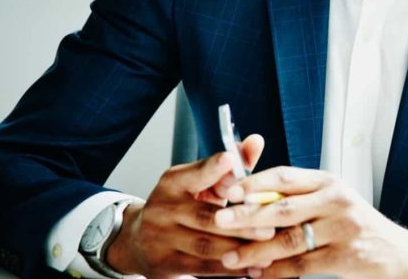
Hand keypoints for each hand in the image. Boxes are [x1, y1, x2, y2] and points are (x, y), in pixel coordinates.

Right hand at [107, 134, 275, 277]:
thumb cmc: (182, 206)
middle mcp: (163, 209)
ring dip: (239, 249)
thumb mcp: (201, 182)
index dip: (213, 167)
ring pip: (205, 245)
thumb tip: (256, 141)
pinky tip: (253, 267)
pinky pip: (202, 267)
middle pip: (205, 216)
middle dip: (240, 223)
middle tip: (269, 227)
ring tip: (268, 248)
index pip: (195, 174)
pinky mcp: (165, 264)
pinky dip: (230, 268)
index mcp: (173, 183)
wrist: (138, 240)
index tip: (230, 160)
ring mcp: (161, 239)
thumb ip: (230, 166)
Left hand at [213, 167, 407, 278]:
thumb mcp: (332, 203)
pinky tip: (258, 275)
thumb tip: (249, 202)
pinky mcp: (345, 256)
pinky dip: (276, 272)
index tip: (228, 191)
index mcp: (328, 182)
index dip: (255, 182)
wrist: (399, 254)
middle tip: (220, 220)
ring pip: (288, 240)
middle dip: (248, 215)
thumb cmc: (357, 228)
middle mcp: (336, 200)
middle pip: (283, 207)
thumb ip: (298, 200)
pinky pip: (302, 265)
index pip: (285, 177)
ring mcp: (342, 228)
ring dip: (255, 251)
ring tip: (230, 257)